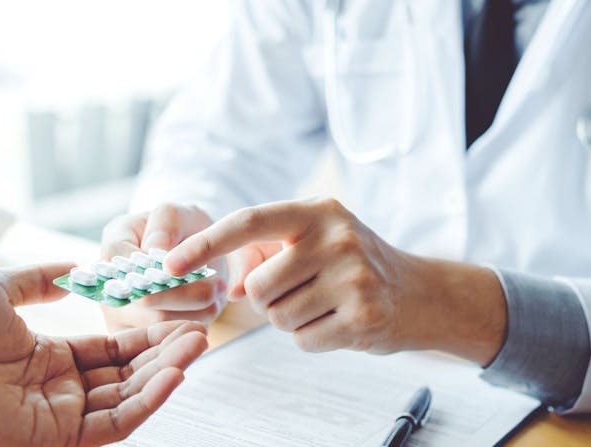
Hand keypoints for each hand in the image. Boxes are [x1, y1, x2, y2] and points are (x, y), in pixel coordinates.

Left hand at [0, 263, 207, 446]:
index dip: (144, 334)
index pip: (109, 348)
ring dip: (165, 373)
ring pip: (127, 397)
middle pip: (126, 373)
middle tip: (200, 332)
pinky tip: (173, 375)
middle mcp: (58, 390)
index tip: (175, 318)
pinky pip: (114, 423)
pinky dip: (148, 401)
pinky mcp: (59, 438)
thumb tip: (75, 267)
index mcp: (45, 358)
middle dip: (164, 353)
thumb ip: (38, 279)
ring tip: (197, 345)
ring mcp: (59, 416)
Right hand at [100, 204, 226, 330]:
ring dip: (195, 310)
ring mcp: (122, 316)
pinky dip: (195, 325)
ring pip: (161, 323)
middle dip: (185, 293)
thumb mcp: (178, 213)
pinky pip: (169, 339)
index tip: (187, 266)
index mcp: (113, 247)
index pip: (121, 260)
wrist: (193, 254)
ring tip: (215, 293)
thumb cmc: (182, 229)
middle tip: (216, 285)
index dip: (155, 267)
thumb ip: (165, 223)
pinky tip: (207, 309)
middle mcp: (109, 285)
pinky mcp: (140, 337)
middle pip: (144, 300)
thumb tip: (155, 249)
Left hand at [164, 198, 506, 363]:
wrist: (421, 294)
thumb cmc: (356, 264)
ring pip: (278, 318)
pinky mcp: (363, 316)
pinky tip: (339, 321)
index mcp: (318, 211)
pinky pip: (303, 341)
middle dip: (267, 300)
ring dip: (291, 319)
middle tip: (300, 292)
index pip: (249, 222)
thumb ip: (267, 255)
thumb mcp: (315, 242)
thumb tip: (226, 288)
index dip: (205, 243)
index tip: (168, 264)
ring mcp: (353, 277)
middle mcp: (336, 238)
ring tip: (325, 304)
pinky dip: (312, 338)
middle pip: (258, 287)